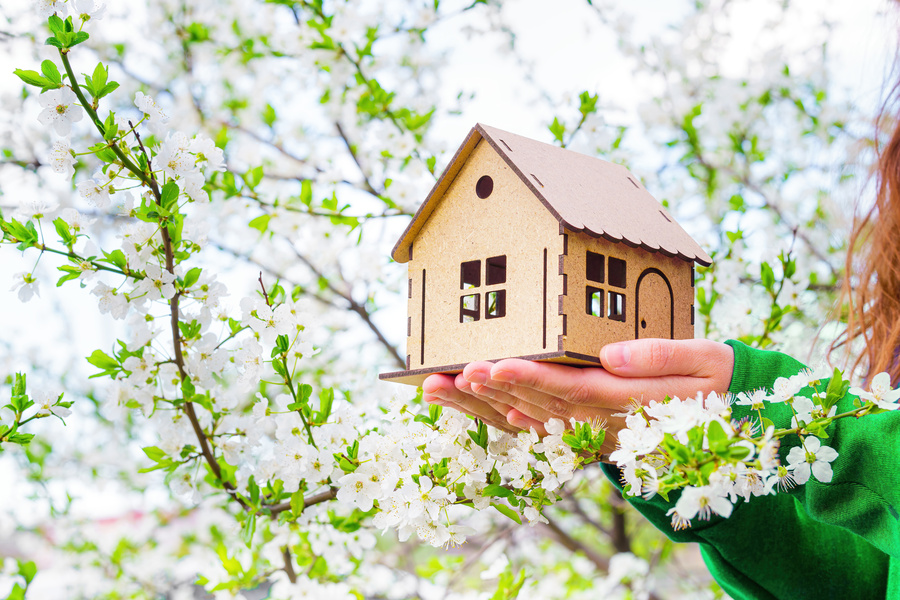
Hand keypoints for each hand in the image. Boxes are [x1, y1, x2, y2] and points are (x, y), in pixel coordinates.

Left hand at [422, 339, 733, 449]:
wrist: (734, 418)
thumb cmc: (719, 380)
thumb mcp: (707, 360)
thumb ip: (660, 356)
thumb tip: (610, 356)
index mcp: (630, 400)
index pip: (569, 389)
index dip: (528, 379)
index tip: (490, 366)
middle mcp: (606, 422)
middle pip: (539, 407)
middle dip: (490, 391)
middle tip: (445, 375)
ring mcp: (597, 433)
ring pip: (534, 420)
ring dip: (487, 407)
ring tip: (443, 388)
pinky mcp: (594, 435)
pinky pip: (547, 431)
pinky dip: (514, 421)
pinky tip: (487, 406)